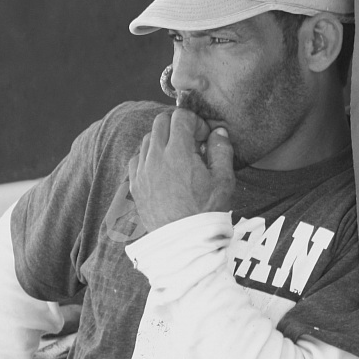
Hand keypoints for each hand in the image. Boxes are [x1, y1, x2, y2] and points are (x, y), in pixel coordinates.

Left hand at [128, 108, 234, 232]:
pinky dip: (149, 156)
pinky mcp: (135, 184)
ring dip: (163, 140)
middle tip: (191, 142)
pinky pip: (137, 158)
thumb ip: (221, 150)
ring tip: (178, 157)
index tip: (204, 138)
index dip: (196, 122)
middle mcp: (156, 157)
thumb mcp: (223, 180)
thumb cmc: (206, 211)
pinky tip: (162, 168)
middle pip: (161, 122)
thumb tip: (217, 132)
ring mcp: (142, 170)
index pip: (181, 117)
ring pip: (148, 139)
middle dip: (177, 125)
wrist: (184, 241)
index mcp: (178, 152)